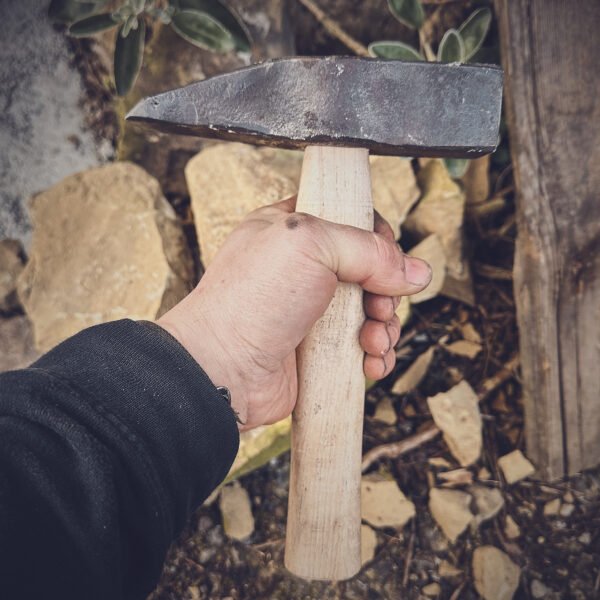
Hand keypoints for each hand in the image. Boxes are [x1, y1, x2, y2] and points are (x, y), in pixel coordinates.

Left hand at [157, 197, 430, 430]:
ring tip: (372, 341)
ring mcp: (312, 311)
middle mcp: (304, 269)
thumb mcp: (309, 244)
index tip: (386, 255)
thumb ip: (368, 248)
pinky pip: (363, 347)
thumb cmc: (251, 299)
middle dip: (385, 291)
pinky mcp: (318, 350)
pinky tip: (371, 363)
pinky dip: (375, 354)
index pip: (351, 220)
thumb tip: (417, 272)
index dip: (377, 236)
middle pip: (371, 269)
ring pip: (372, 311)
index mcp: (294, 231)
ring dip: (384, 327)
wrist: (224, 369)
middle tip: (377, 307)